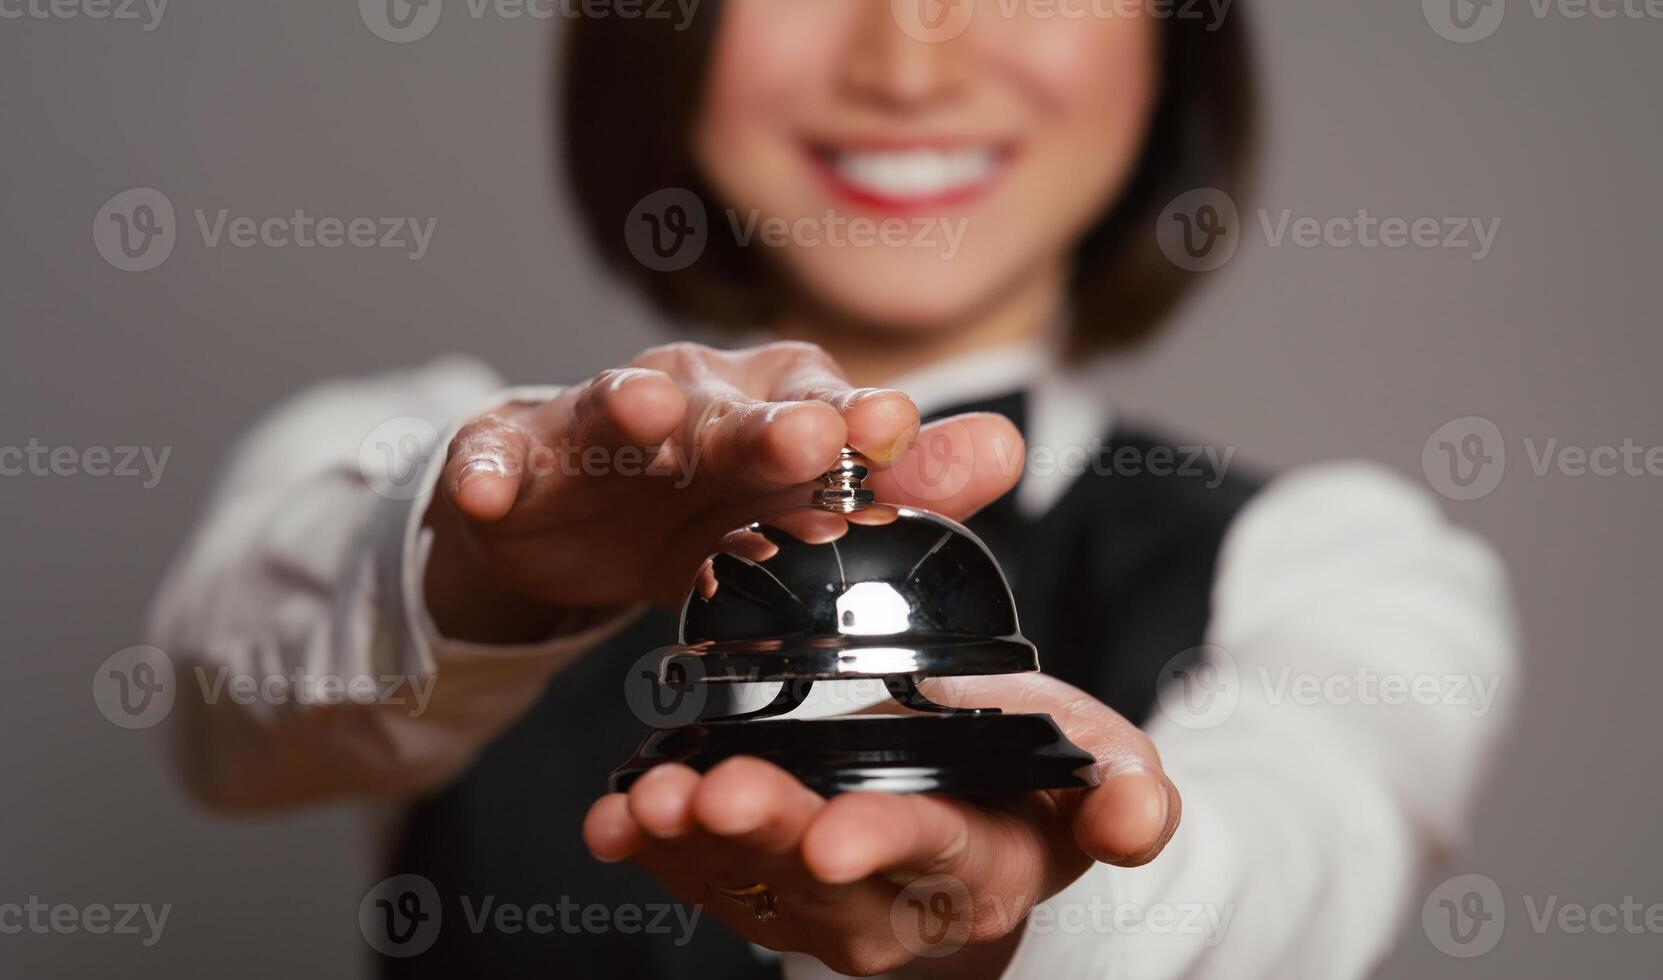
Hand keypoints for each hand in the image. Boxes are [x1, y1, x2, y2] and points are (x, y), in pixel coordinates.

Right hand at [421, 341, 1022, 642]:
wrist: (575, 524)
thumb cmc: (707, 504)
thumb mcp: (801, 508)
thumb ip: (905, 486)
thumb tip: (1009, 447)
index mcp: (770, 406)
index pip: (824, 404)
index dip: (859, 420)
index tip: (894, 429)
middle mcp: (692, 399)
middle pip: (732, 407)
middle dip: (767, 421)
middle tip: (810, 434)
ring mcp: (595, 425)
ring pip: (614, 408)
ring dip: (630, 407)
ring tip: (644, 414)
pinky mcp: (514, 460)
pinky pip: (496, 462)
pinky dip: (488, 472)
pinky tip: (485, 489)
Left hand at [582, 673, 1180, 977]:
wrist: (972, 815)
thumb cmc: (1033, 781)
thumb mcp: (1102, 771)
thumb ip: (1122, 794)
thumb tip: (1133, 820)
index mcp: (980, 864)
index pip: (933, 853)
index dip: (883, 844)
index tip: (832, 834)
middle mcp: (893, 900)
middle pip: (822, 876)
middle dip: (767, 836)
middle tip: (720, 793)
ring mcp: (816, 898)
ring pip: (748, 880)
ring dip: (690, 842)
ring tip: (648, 799)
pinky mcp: (759, 882)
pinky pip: (700, 873)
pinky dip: (651, 845)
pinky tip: (613, 818)